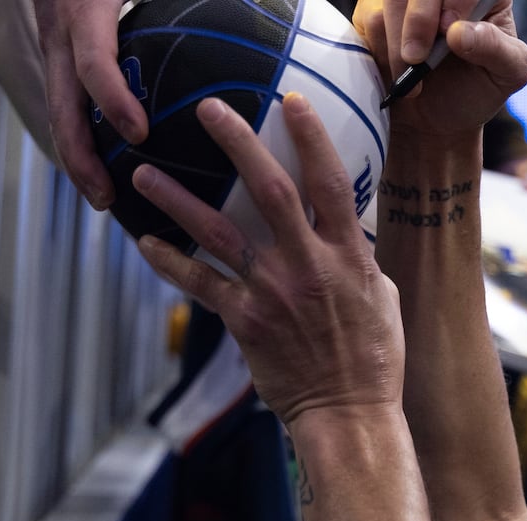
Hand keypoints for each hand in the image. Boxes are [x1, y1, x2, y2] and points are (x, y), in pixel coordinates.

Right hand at [32, 0, 148, 208]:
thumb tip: (256, 3)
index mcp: (84, 12)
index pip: (94, 61)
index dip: (113, 98)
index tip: (139, 132)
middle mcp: (61, 36)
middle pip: (63, 106)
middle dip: (81, 156)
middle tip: (107, 197)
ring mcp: (54, 50)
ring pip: (60, 113)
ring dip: (78, 160)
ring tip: (105, 200)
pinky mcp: (57, 60)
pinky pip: (69, 106)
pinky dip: (85, 141)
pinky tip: (113, 174)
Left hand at [131, 94, 405, 427]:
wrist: (349, 413)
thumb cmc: (374, 358)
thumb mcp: (382, 298)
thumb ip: (357, 257)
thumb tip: (345, 226)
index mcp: (349, 256)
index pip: (330, 183)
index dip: (311, 138)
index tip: (291, 101)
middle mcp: (308, 266)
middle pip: (270, 190)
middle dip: (239, 143)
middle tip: (208, 108)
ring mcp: (273, 293)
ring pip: (219, 233)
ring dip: (179, 198)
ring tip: (143, 170)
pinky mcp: (245, 322)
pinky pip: (200, 285)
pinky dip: (170, 262)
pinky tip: (146, 241)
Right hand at [352, 0, 526, 137]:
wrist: (436, 120)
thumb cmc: (477, 90)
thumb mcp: (507, 75)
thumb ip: (497, 49)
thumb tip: (459, 31)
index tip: (450, 32)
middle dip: (419, 18)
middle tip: (417, 58)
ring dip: (397, 43)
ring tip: (413, 79)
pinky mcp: (376, 9)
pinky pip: (370, 16)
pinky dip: (382, 50)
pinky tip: (398, 72)